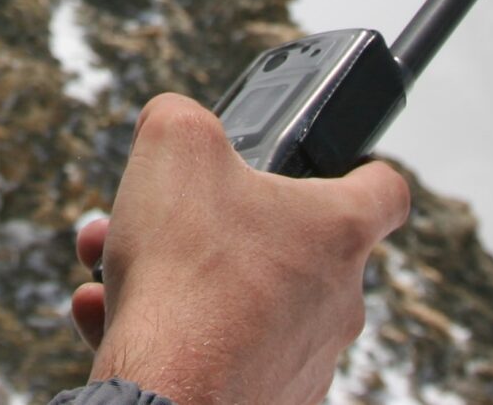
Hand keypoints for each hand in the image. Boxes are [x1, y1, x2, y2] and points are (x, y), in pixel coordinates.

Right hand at [74, 95, 409, 404]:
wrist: (170, 393)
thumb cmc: (188, 274)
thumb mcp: (175, 145)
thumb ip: (182, 116)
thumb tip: (175, 122)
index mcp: (335, 231)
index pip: (384, 190)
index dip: (361, 168)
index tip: (341, 168)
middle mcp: (334, 300)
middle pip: (284, 245)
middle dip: (212, 225)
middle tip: (164, 218)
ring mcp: (303, 358)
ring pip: (238, 300)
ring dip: (178, 277)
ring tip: (116, 267)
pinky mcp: (264, 399)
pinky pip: (213, 350)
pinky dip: (164, 330)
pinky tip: (108, 314)